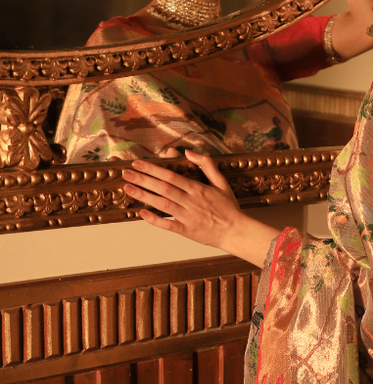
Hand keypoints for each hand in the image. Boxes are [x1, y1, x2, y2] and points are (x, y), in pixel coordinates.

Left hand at [123, 149, 242, 249]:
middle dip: (142, 179)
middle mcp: (191, 201)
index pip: (171, 176)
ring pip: (162, 204)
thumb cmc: (228, 207)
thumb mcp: (222, 182)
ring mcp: (188, 217)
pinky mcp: (187, 231)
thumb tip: (189, 152)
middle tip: (126, 173)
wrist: (236, 231)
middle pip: (163, 188)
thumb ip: (206, 164)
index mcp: (198, 189)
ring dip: (144, 196)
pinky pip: (168, 225)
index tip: (139, 164)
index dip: (153, 169)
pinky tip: (142, 213)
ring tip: (128, 189)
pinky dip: (154, 219)